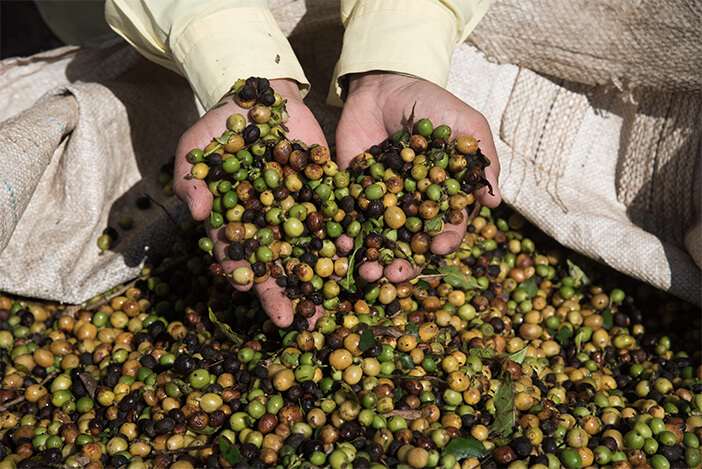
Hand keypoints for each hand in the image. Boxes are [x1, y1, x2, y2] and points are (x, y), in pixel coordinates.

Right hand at [174, 79, 327, 328]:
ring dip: (320, 276)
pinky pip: (337, 215)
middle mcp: (269, 222)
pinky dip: (346, 234)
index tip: (255, 297)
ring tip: (333, 304)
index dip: (248, 277)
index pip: (241, 255)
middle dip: (287, 293)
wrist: (260, 94)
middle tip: (298, 322)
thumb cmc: (219, 126)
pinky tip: (356, 254)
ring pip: (310, 248)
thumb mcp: (196, 149)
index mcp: (237, 220)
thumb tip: (198, 211)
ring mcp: (298, 208)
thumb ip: (193, 180)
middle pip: (279, 263)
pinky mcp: (324, 190)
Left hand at [335, 72, 500, 282]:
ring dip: (376, 261)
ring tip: (368, 274)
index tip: (438, 249)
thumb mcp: (465, 123)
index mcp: (444, 197)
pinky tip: (342, 252)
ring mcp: (383, 204)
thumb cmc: (432, 102)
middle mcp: (415, 207)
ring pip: (381, 242)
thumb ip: (482, 159)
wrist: (383, 84)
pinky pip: (350, 222)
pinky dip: (346, 239)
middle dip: (407, 264)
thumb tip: (495, 202)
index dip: (445, 241)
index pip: (448, 227)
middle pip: (413, 245)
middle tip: (395, 275)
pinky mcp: (353, 196)